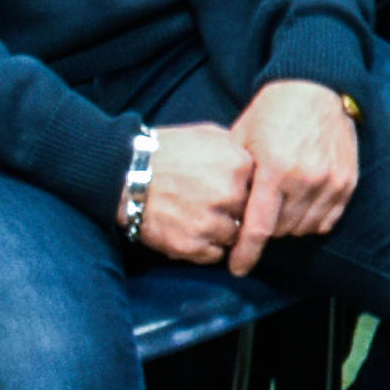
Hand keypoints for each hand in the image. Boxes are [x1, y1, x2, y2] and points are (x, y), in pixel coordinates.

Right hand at [131, 122, 253, 266]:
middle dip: (236, 212)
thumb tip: (257, 166)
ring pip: (234, 236)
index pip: (262, 187)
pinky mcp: (191, 245)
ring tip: (201, 218)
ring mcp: (211, 222)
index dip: (247, 191)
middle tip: (215, 206)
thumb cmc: (169, 150)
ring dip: (222, 231)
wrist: (127, 172)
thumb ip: (238, 150)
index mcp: (239, 165)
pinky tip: (193, 231)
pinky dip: (206, 247)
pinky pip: (214, 254)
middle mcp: (230, 195)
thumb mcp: (210, 135)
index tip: (234, 190)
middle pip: (249, 214)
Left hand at [226, 77, 361, 267]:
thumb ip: (233, 176)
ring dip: (288, 227)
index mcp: (274, 170)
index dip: (245, 254)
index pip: (257, 228)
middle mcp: (305, 180)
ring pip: (304, 229)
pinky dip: (312, 221)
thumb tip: (223, 213)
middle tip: (256, 218)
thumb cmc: (271, 112)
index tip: (237, 269)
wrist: (315, 87)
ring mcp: (330, 182)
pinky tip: (301, 206)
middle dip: (265, 231)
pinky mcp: (347, 182)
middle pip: (281, 231)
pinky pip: (327, 220)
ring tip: (279, 209)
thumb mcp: (241, 137)